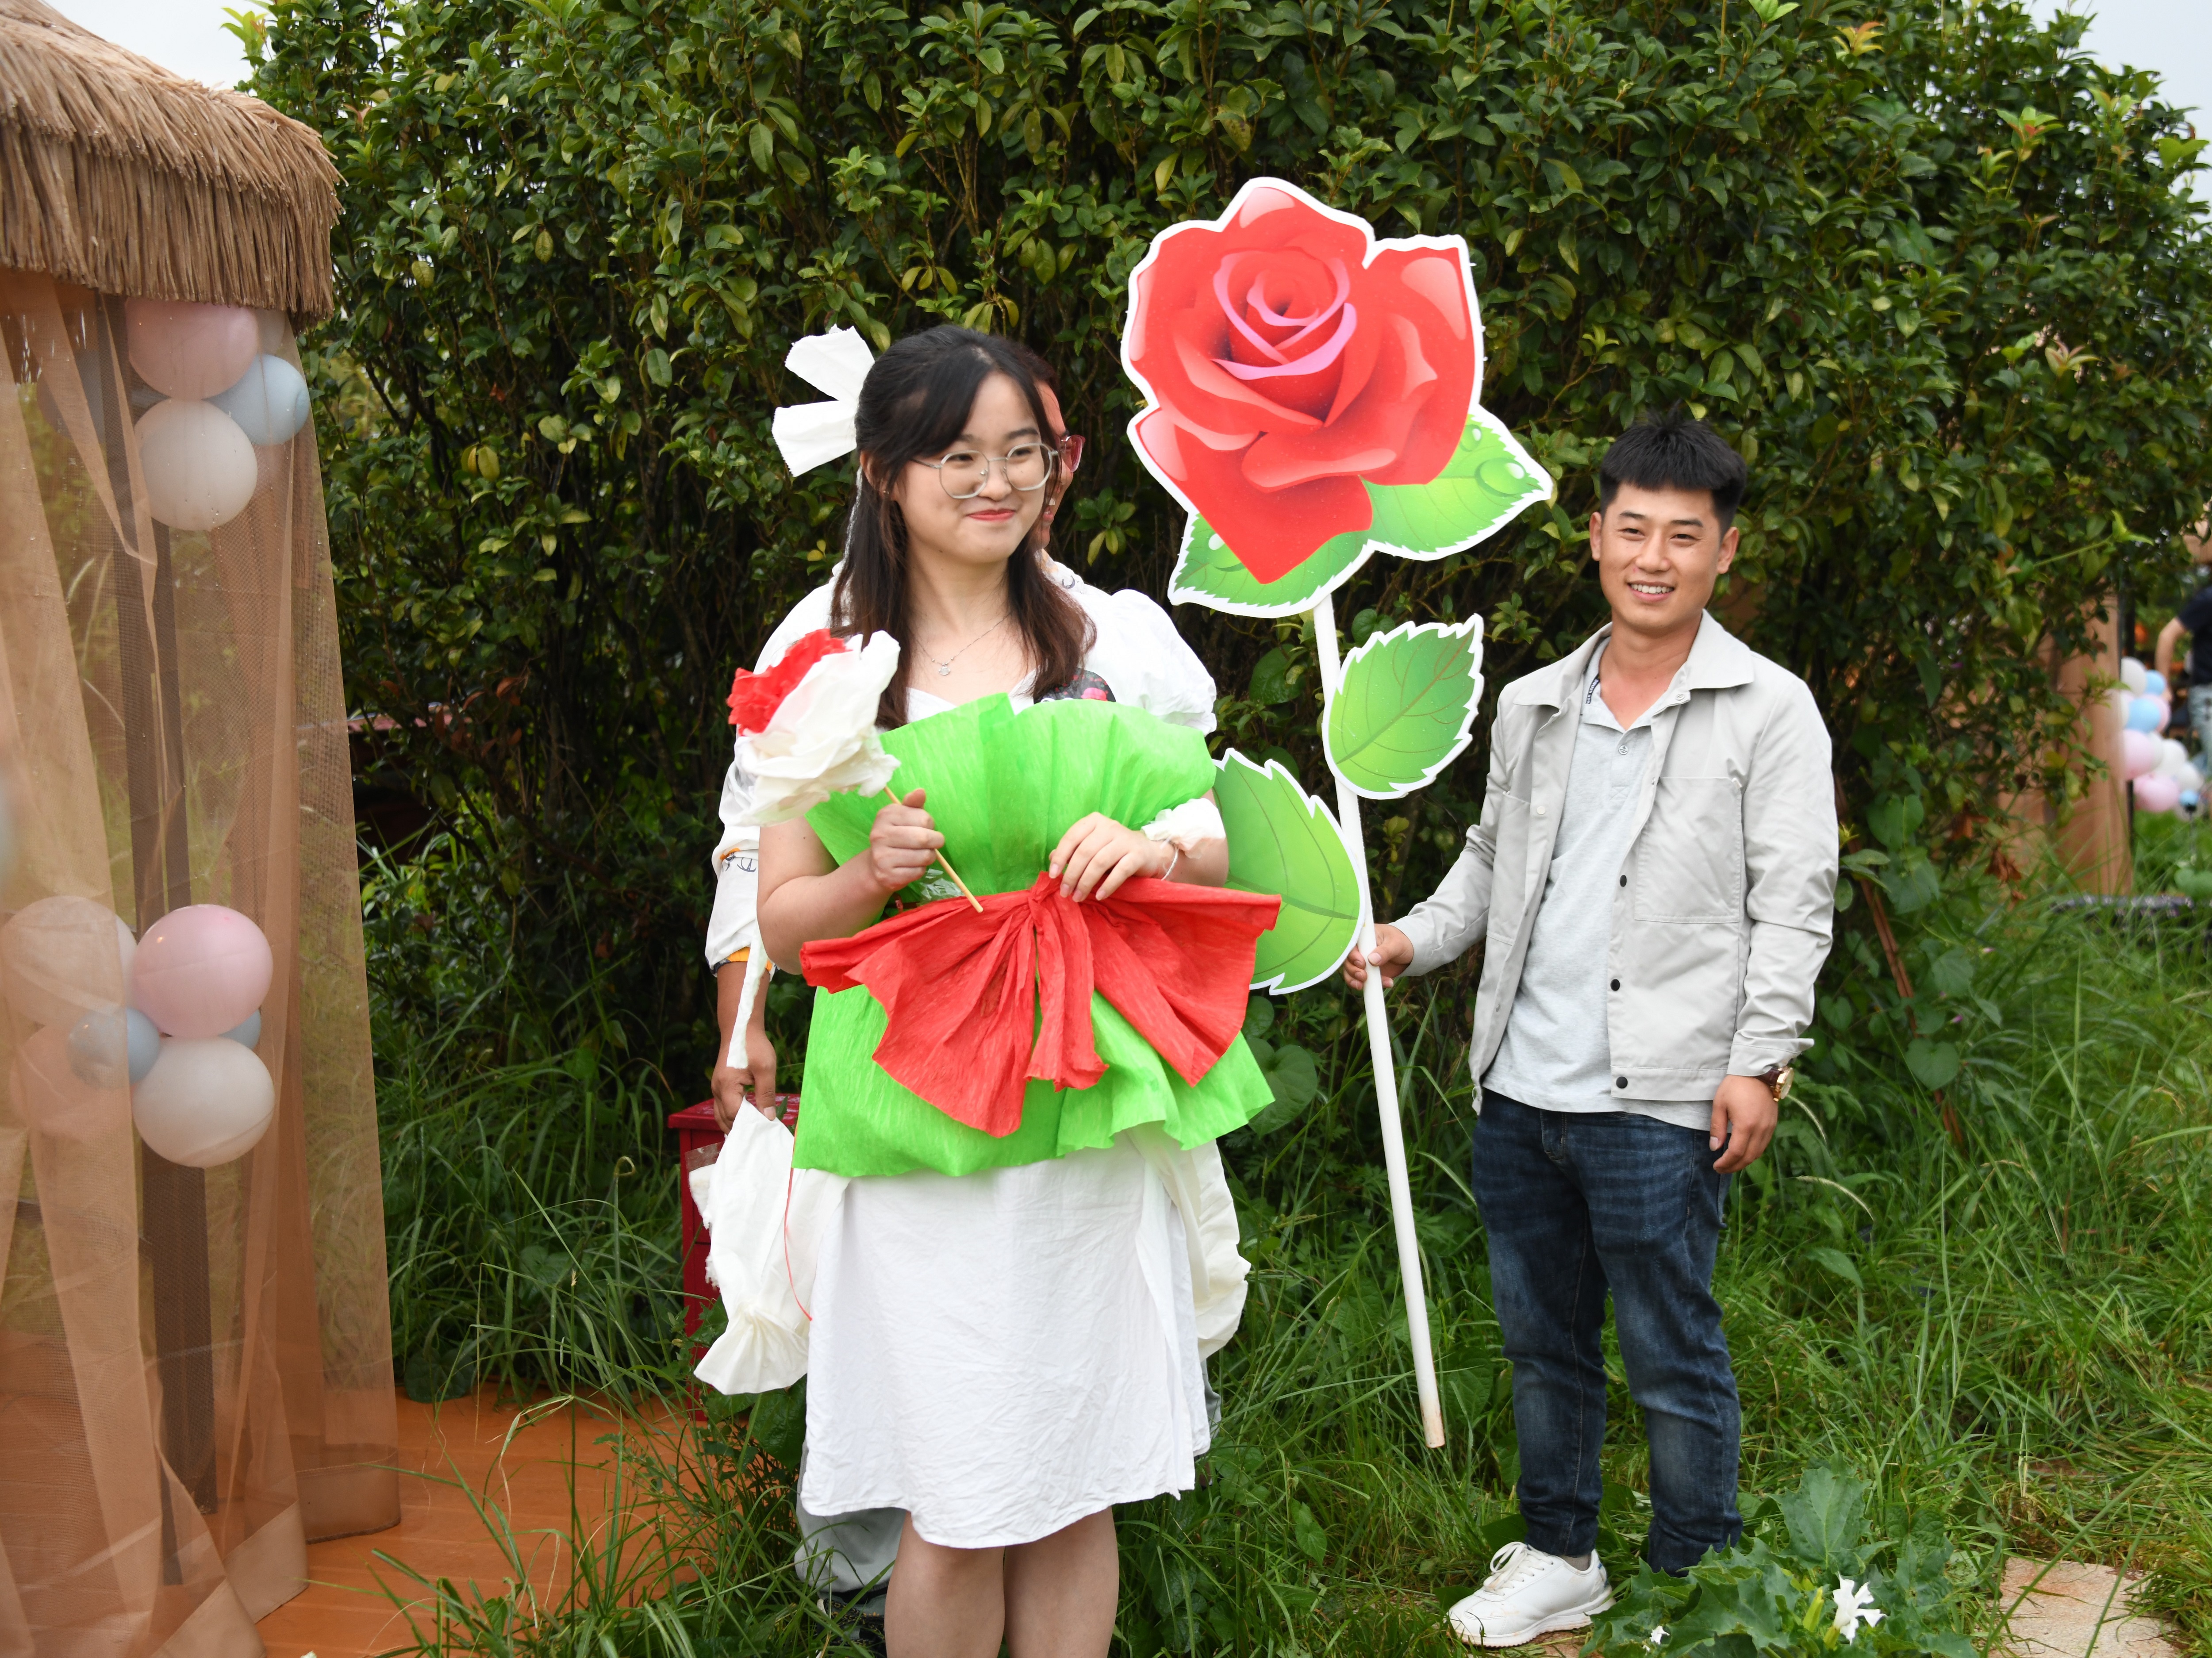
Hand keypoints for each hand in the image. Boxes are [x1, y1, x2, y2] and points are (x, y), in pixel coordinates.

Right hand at [711, 1021, 779, 1131]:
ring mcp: (716, 1087)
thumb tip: (768, 1118)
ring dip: (733, 1124)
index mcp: (727, 1085)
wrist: (740, 1028)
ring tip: (751, 1132)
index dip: (748, 1125)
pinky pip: (722, 1106)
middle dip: (739, 1129)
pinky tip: (744, 1120)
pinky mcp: (720, 1085)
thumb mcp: (766, 1069)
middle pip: (724, 1118)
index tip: (764, 1130)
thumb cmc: (754, 1046)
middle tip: (757, 1137)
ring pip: (720, 1114)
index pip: (734, 1114)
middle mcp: (717, 1089)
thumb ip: (766, 1094)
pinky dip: (731, 1116)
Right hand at [864, 788, 942, 895]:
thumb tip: (920, 792)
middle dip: (936, 841)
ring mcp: (882, 857)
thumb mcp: (904, 816)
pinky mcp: (888, 876)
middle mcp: (880, 835)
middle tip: (933, 843)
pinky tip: (911, 866)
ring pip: (924, 857)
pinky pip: (918, 872)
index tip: (925, 827)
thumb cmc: (897, 835)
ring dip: (929, 856)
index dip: (930, 824)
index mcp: (885, 815)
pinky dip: (920, 869)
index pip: (924, 818)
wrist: (877, 865)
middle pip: (924, 838)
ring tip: (921, 854)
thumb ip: (914, 804)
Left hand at [1049, 813, 1172, 901]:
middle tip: (1065, 892)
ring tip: (1078, 897)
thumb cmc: (1114, 850)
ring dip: (1086, 882)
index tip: (1053, 875)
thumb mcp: (1092, 846)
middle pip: (1084, 852)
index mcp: (1094, 821)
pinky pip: (1120, 871)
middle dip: (1072, 875)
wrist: (1149, 853)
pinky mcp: (1138, 854)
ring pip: (1100, 862)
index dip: (1060, 857)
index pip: (1072, 837)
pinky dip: (1108, 885)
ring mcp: (1125, 839)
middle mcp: (1109, 827)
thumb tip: (1051, 857)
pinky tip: (1100, 896)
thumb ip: (1073, 850)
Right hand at [1343, 923, 1414, 990]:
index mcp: (1364, 937)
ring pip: (1350, 972)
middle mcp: (1359, 949)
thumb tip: (1372, 960)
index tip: (1361, 963)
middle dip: (1353, 970)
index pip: (1351, 944)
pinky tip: (1385, 984)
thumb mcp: (1396, 944)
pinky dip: (1369, 985)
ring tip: (1364, 984)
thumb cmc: (1401, 942)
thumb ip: (1385, 951)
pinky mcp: (1367, 973)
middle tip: (1363, 976)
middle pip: (1347, 960)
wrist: (1410, 953)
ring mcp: (1362, 962)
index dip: (1352, 955)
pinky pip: (1362, 981)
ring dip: (1355, 980)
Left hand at [1708, 1073, 1777, 1171]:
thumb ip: (1717, 1127)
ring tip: (1731, 1164)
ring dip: (1744, 1162)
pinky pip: (1764, 1145)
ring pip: (1758, 1153)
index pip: (1736, 1153)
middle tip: (1721, 1169)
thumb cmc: (1735, 1086)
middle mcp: (1761, 1129)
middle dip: (1734, 1166)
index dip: (1726, 1163)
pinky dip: (1753, 1153)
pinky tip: (1743, 1152)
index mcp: (1746, 1125)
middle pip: (1749, 1157)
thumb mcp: (1720, 1104)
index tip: (1716, 1166)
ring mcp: (1769, 1127)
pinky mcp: (1773, 1124)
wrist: (1758, 1072)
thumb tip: (1715, 1148)